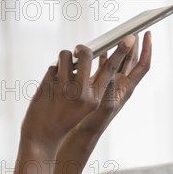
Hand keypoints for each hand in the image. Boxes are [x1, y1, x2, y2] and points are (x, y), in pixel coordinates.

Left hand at [20, 34, 136, 148]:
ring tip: (62, 73)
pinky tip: (51, 85)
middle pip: (87, 54)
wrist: (43, 135)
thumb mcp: (87, 105)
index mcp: (96, 98)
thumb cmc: (67, 117)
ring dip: (64, 59)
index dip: (121, 51)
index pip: (111, 68)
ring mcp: (64, 87)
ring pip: (66, 55)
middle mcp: (83, 92)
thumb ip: (92, 85)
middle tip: (80, 50)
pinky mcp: (49, 84)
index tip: (129, 38)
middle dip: (83, 49)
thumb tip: (91, 58)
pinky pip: (53, 66)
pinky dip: (53, 71)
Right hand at [72, 31, 151, 138]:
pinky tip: (102, 48)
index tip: (148, 35)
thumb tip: (112, 75)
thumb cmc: (96, 122)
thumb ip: (109, 91)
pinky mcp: (101, 83)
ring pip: (121, 61)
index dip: (147, 50)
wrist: (85, 130)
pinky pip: (106, 65)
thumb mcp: (104, 107)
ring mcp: (113, 83)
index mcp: (127, 88)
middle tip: (136, 30)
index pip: (143, 65)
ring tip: (122, 35)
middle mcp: (123, 84)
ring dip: (122, 48)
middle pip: (133, 60)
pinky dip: (106, 55)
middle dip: (136, 45)